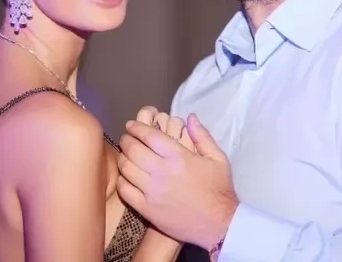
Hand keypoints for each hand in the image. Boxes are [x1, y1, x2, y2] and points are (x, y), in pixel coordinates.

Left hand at [117, 113, 237, 249]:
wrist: (219, 224)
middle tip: (127, 138)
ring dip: (123, 158)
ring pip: (126, 168)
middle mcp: (162, 171)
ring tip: (126, 156)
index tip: (131, 125)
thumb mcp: (218, 158)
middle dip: (127, 140)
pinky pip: (125, 191)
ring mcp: (152, 191)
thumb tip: (190, 117)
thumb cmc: (219, 189)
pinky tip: (126, 177)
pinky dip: (122, 180)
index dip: (136, 127)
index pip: (149, 135)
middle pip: (133, 149)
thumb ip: (202, 136)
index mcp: (178, 156)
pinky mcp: (147, 209)